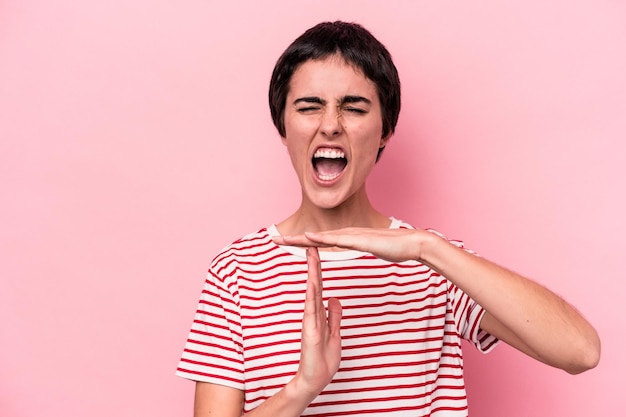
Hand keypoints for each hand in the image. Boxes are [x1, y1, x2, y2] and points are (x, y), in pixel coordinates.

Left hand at [274, 227, 433, 262]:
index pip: (321, 240)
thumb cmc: (396, 247)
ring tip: (284, 239)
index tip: (287, 242)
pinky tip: (309, 238)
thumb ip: (363, 247)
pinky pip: (337, 240)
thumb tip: (357, 247)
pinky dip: (321, 239)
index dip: (302, 241)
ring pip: (322, 236)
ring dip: (302, 238)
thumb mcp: (373, 249)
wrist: (412, 243)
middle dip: (294, 237)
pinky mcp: (360, 240)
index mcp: (349, 239)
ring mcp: (353, 236)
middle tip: (274, 238)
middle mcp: (347, 234)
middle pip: (315, 236)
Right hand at [293, 247, 342, 397]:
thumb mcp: (334, 333)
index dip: (319, 269)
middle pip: (314, 284)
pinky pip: (311, 310)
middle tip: (312, 244)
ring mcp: (310, 322)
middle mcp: (312, 314)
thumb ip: (334, 315)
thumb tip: (334, 299)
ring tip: (311, 255)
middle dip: (313, 264)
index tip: (319, 252)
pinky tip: (311, 283)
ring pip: (311, 293)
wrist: (315, 380)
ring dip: (312, 274)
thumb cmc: (323, 359)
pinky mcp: (310, 332)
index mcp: (319, 314)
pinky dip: (311, 295)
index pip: (320, 287)